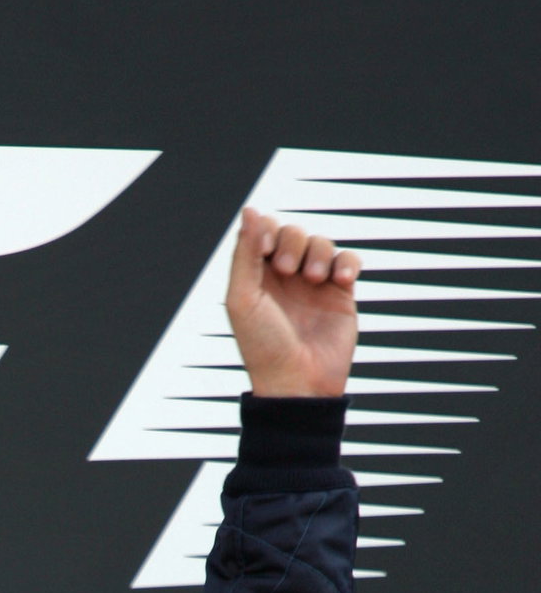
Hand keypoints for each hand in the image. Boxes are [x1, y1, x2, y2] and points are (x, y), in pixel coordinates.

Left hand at [225, 205, 359, 398]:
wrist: (298, 383)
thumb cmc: (263, 347)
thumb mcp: (243, 298)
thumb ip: (245, 253)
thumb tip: (250, 210)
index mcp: (256, 277)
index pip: (263, 232)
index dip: (267, 230)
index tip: (267, 249)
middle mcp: (284, 278)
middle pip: (293, 232)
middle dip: (292, 242)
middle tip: (288, 270)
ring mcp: (313, 284)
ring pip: (321, 242)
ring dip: (319, 253)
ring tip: (316, 279)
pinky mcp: (340, 293)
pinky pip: (348, 259)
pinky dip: (346, 262)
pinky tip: (340, 280)